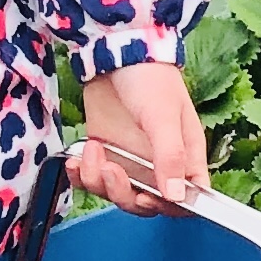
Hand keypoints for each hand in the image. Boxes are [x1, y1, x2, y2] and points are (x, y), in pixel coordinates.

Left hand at [73, 60, 209, 212]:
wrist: (114, 53)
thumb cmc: (150, 79)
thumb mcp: (163, 117)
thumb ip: (170, 156)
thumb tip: (176, 196)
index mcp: (184, 158)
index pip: (184, 200)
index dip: (167, 207)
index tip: (147, 198)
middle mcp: (157, 164)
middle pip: (145, 203)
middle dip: (124, 195)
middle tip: (112, 171)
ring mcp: (128, 159)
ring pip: (115, 193)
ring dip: (99, 181)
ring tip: (94, 152)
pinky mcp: (104, 151)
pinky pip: (92, 178)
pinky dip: (81, 175)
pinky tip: (76, 160)